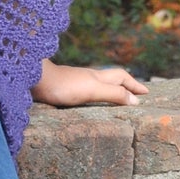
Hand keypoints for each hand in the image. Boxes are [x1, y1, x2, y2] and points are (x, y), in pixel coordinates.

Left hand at [32, 59, 147, 107]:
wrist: (33, 80)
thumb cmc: (62, 86)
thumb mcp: (92, 91)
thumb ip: (113, 95)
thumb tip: (136, 101)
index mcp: (97, 77)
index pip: (122, 78)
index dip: (135, 85)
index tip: (147, 93)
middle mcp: (88, 77)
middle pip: (112, 78)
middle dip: (126, 84)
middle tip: (136, 93)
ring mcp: (76, 82)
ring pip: (98, 83)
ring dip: (110, 89)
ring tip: (116, 97)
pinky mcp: (64, 88)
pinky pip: (86, 90)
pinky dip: (95, 94)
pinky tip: (89, 101)